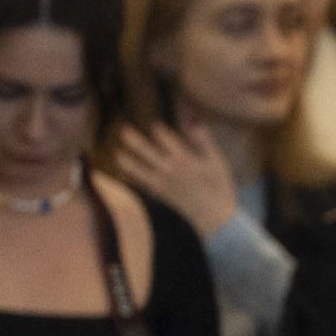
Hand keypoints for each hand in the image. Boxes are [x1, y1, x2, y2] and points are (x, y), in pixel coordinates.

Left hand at [113, 122, 239, 238]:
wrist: (215, 218)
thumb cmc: (218, 187)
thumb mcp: (216, 160)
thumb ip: (202, 138)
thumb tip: (192, 117)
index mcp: (183, 158)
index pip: (164, 138)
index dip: (157, 129)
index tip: (154, 125)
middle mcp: (168, 170)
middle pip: (145, 151)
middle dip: (133, 139)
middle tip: (123, 130)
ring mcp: (161, 183)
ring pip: (137, 169)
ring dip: (126, 160)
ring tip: (117, 152)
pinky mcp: (159, 195)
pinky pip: (140, 185)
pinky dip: (131, 178)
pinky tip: (124, 173)